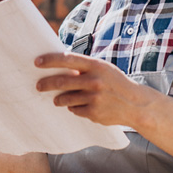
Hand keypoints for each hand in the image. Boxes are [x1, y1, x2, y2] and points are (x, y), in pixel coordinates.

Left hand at [35, 52, 154, 126]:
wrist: (136, 104)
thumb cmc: (115, 83)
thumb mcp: (103, 69)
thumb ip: (84, 67)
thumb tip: (58, 66)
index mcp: (96, 65)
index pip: (67, 59)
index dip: (50, 60)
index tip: (37, 62)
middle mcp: (94, 80)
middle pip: (62, 81)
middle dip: (46, 84)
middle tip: (38, 86)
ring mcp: (94, 98)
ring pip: (65, 98)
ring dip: (58, 99)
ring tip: (56, 99)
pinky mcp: (94, 113)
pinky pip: (74, 109)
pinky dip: (73, 107)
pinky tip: (78, 106)